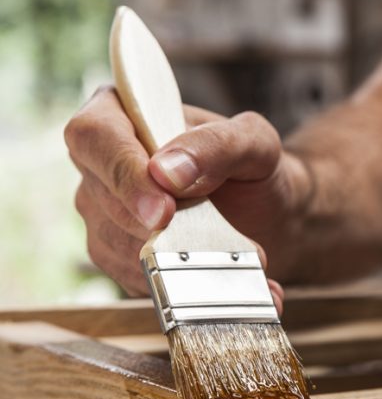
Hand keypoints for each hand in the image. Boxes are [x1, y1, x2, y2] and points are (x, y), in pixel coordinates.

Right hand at [64, 86, 306, 307]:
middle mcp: (102, 164)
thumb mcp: (254, 143)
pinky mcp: (117, 256)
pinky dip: (185, 285)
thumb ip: (217, 145)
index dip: (124, 175)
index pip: (95, 136)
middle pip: (104, 199)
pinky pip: (137, 278)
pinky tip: (229, 280)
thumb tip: (167, 171)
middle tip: (221, 241)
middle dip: (162, 228)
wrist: (267, 215)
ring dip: (179, 261)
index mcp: (124, 113)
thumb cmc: (255, 169)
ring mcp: (103, 212)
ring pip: (117, 246)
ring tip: (237, 261)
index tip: (164, 210)